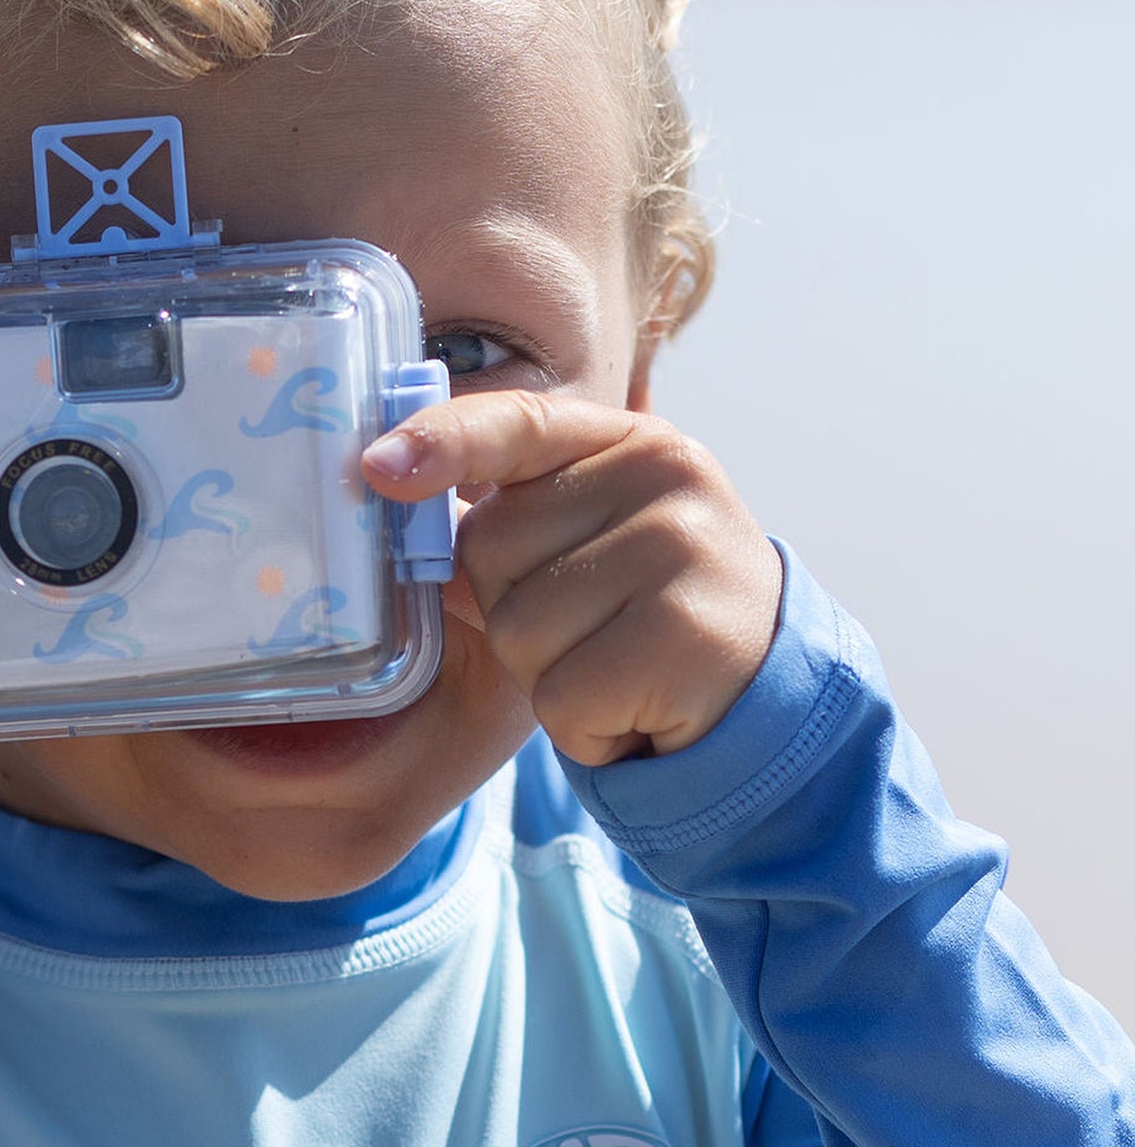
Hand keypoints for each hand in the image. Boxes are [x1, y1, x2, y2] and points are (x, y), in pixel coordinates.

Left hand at [362, 392, 783, 766]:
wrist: (768, 697)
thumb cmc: (645, 612)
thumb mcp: (591, 543)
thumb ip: (511, 520)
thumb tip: (403, 497)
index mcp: (631, 442)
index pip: (517, 423)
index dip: (442, 441)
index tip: (377, 466)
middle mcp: (664, 480)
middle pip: (489, 549)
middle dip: (511, 610)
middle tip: (591, 629)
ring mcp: (681, 553)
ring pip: (516, 630)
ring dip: (545, 675)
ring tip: (615, 668)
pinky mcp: (685, 639)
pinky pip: (558, 694)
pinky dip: (580, 724)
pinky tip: (633, 709)